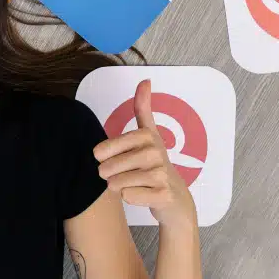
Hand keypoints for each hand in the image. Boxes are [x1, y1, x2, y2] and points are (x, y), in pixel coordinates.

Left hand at [93, 80, 196, 228]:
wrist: (176, 199)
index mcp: (147, 135)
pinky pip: (128, 196)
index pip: (104, 148)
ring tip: (130, 183)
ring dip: (118, 186)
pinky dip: (129, 197)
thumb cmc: (155, 164)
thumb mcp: (149, 133)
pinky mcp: (163, 195)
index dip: (101, 155)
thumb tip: (145, 79)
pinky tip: (141, 194)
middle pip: (108, 168)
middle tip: (119, 174)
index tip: (105, 156)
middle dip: (108, 174)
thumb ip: (143, 108)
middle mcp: (156, 152)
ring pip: (116, 183)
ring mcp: (161, 174)